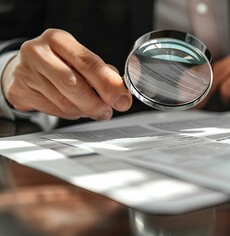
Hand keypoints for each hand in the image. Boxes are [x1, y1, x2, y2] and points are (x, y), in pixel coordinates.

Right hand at [1, 28, 131, 119]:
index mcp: (57, 39)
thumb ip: (102, 73)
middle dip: (96, 103)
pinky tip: (73, 109)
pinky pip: (53, 111)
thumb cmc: (59, 63)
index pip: (87, 61)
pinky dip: (70, 115)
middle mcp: (38, 52)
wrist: (24, 69)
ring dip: (84, 111)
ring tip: (92, 110)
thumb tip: (121, 93)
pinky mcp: (20, 92)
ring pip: (63, 102)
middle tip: (107, 111)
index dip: (108, 83)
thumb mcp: (78, 59)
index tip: (122, 99)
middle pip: (73, 84)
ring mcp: (25, 72)